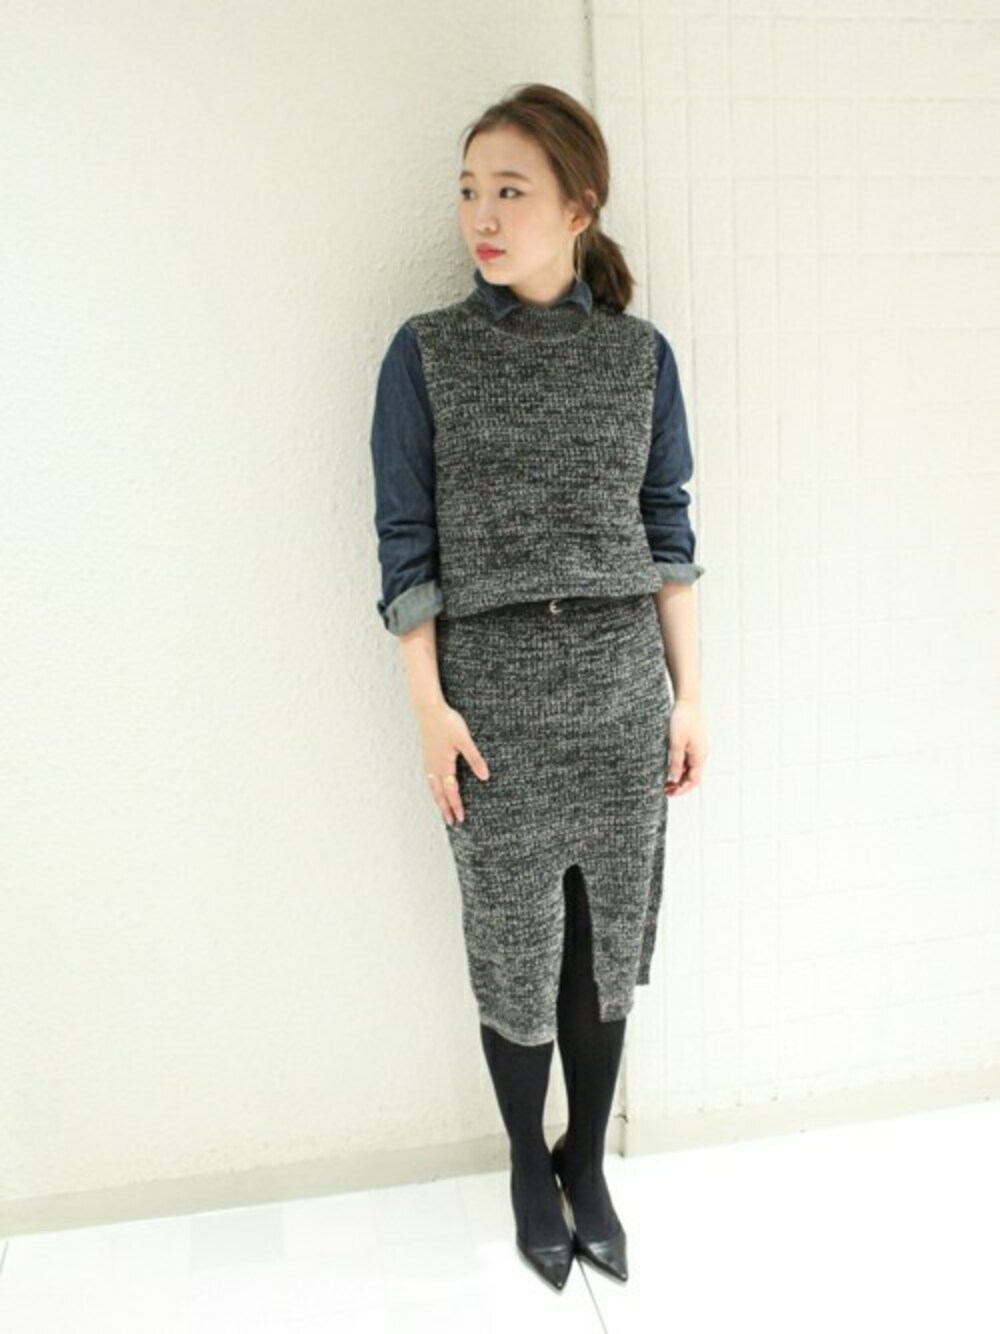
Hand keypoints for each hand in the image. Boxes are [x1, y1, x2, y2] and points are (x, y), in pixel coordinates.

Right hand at [418, 703, 489, 825]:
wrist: (428, 709)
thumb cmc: (447, 723)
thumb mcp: (465, 740)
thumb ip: (475, 759)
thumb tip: (485, 777)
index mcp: (444, 765)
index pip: (451, 791)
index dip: (456, 806)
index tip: (460, 818)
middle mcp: (434, 767)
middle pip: (440, 793)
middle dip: (445, 808)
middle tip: (450, 822)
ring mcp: (428, 761)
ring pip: (432, 787)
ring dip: (438, 799)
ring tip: (441, 809)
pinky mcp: (426, 755)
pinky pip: (428, 778)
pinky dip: (432, 788)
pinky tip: (434, 786)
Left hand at [663, 697, 706, 796]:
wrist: (687, 701)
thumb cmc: (682, 719)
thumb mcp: (676, 743)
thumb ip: (676, 762)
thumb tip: (675, 779)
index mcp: (699, 756)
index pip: (694, 780)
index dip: (682, 789)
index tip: (670, 794)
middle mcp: (700, 754)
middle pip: (692, 777)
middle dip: (680, 786)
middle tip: (664, 790)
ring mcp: (696, 749)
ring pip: (689, 769)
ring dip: (678, 777)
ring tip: (664, 782)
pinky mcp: (691, 743)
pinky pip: (686, 761)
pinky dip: (678, 768)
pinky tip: (668, 768)